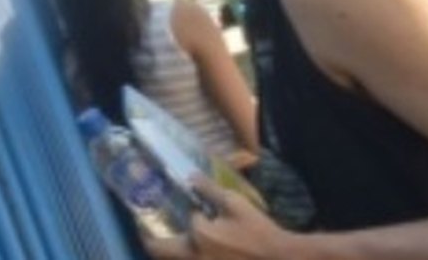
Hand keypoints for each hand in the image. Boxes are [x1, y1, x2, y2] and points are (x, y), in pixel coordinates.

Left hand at [143, 176, 300, 259]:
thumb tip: (189, 176)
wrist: (282, 259)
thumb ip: (209, 190)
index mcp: (197, 238)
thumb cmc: (259, 231)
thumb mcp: (235, 204)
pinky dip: (186, 256)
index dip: (154, 226)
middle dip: (151, 242)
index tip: (145, 219)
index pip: (166, 233)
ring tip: (169, 238)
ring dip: (168, 250)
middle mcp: (194, 257)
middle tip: (149, 230)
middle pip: (159, 253)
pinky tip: (194, 248)